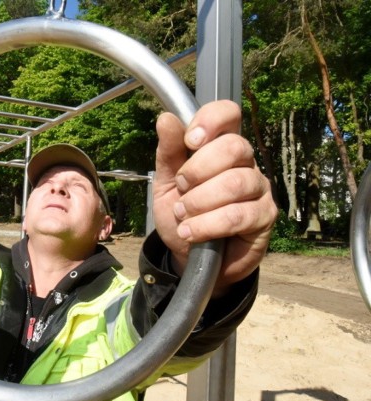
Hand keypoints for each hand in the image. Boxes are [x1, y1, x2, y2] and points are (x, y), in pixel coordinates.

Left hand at [152, 100, 276, 295]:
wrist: (188, 256)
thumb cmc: (182, 213)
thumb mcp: (166, 183)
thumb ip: (168, 153)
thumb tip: (166, 118)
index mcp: (220, 146)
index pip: (228, 114)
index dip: (211, 121)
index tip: (189, 141)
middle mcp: (245, 162)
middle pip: (235, 146)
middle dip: (198, 169)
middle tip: (181, 187)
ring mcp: (259, 188)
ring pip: (236, 182)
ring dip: (200, 201)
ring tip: (182, 215)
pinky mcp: (264, 217)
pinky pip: (239, 215)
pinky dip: (208, 224)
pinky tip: (190, 232)